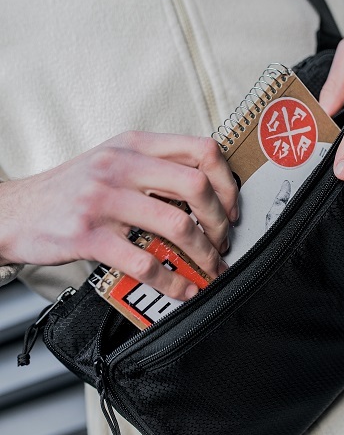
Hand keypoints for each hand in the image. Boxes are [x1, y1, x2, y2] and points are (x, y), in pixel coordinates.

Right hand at [0, 133, 238, 299]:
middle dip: (221, 222)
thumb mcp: (111, 161)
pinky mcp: (90, 236)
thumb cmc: (69, 190)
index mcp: (133, 144)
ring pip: (177, 225)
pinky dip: (174, 282)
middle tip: (223, 243)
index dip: (227, 182)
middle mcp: (121, 166)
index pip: (201, 150)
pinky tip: (183, 289)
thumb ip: (153, 167)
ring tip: (210, 269)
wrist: (14, 211)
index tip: (231, 209)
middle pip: (197, 186)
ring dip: (204, 255)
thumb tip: (205, 190)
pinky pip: (145, 263)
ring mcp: (104, 200)